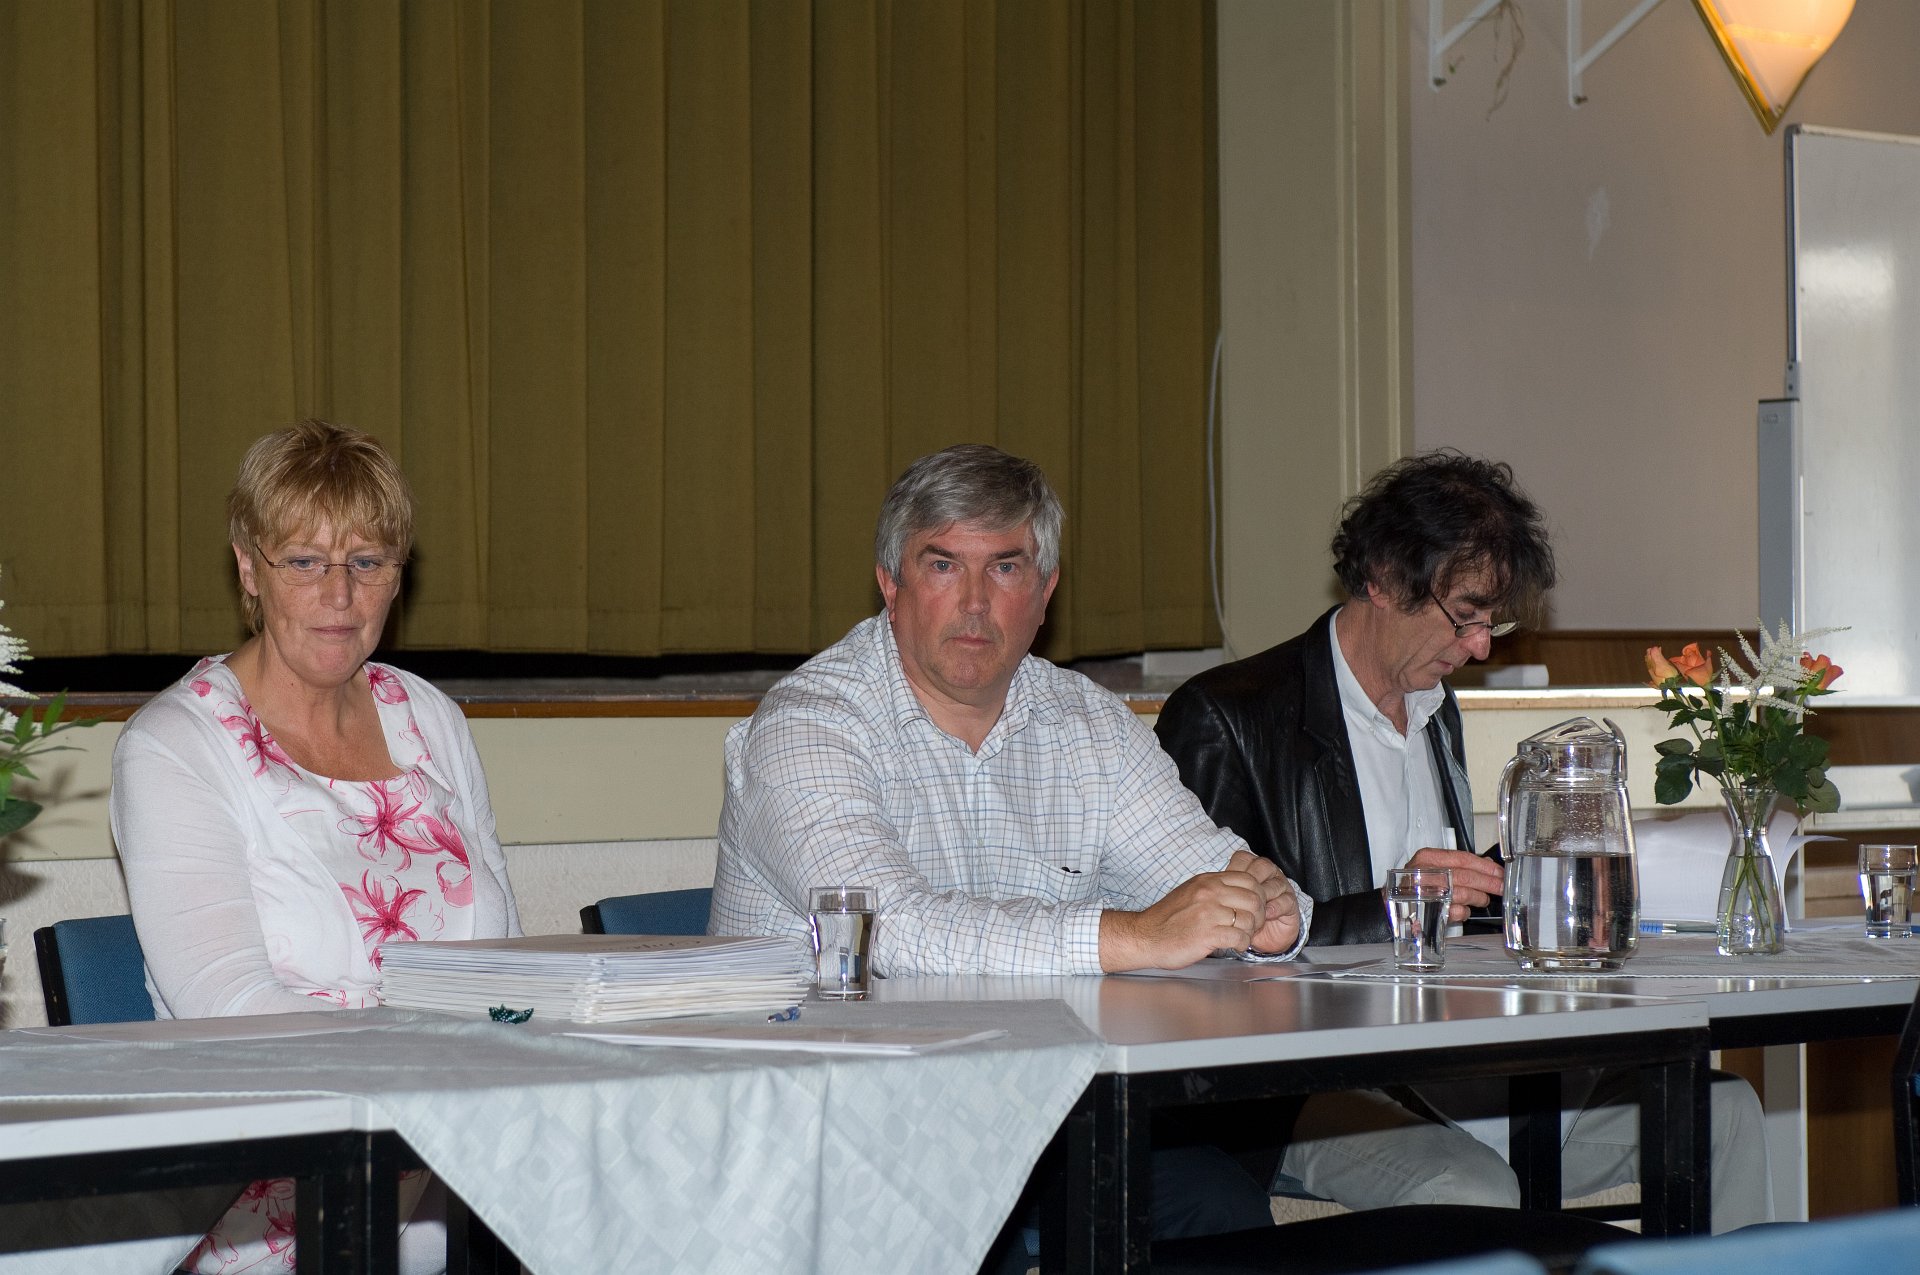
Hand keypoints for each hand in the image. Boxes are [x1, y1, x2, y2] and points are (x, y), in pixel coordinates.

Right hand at [1099, 856, 1272, 971]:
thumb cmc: (1167, 918)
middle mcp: (1210, 893)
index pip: (1249, 880)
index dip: (1258, 895)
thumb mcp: (1192, 891)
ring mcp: (1208, 913)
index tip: (1254, 908)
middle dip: (1259, 915)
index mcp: (1208, 881)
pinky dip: (1241, 944)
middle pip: (1254, 899)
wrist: (1145, 936)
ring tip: (1241, 937)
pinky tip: (1234, 945)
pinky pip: (1239, 937)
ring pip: (1250, 919)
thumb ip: (1215, 888)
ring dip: (1250, 932)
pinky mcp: (1207, 934)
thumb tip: (1240, 890)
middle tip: (1252, 925)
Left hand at [1227, 850, 1301, 953]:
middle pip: (1262, 866)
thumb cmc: (1241, 918)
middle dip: (1251, 881)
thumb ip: (1217, 892)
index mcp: (1250, 870)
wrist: (1262, 937)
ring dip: (1263, 896)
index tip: (1223, 883)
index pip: (1243, 858)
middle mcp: (1267, 874)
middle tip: (1239, 896)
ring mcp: (1280, 887)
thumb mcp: (1226, 904)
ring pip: (1275, 882)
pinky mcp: (1290, 903)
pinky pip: (1285, 900)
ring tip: (1251, 909)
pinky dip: (1275, 907)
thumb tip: (1196, 887)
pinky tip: (1266, 914)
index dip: (1235, 868)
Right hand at [1397, 846, 1502, 922]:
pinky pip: (1455, 911)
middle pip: (1465, 876)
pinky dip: (1464, 912)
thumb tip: (1488, 866)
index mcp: (1428, 858)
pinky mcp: (1429, 912)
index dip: (1485, 867)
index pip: (1463, 859)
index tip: (1500, 872)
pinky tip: (1463, 910)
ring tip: (1482, 899)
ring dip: (1478, 898)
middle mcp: (1425, 874)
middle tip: (1502, 887)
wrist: (1390, 904)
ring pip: (1462, 894)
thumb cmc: (1414, 884)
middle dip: (1488, 883)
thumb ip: (1459, 864)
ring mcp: (1426, 894)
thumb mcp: (1433, 867)